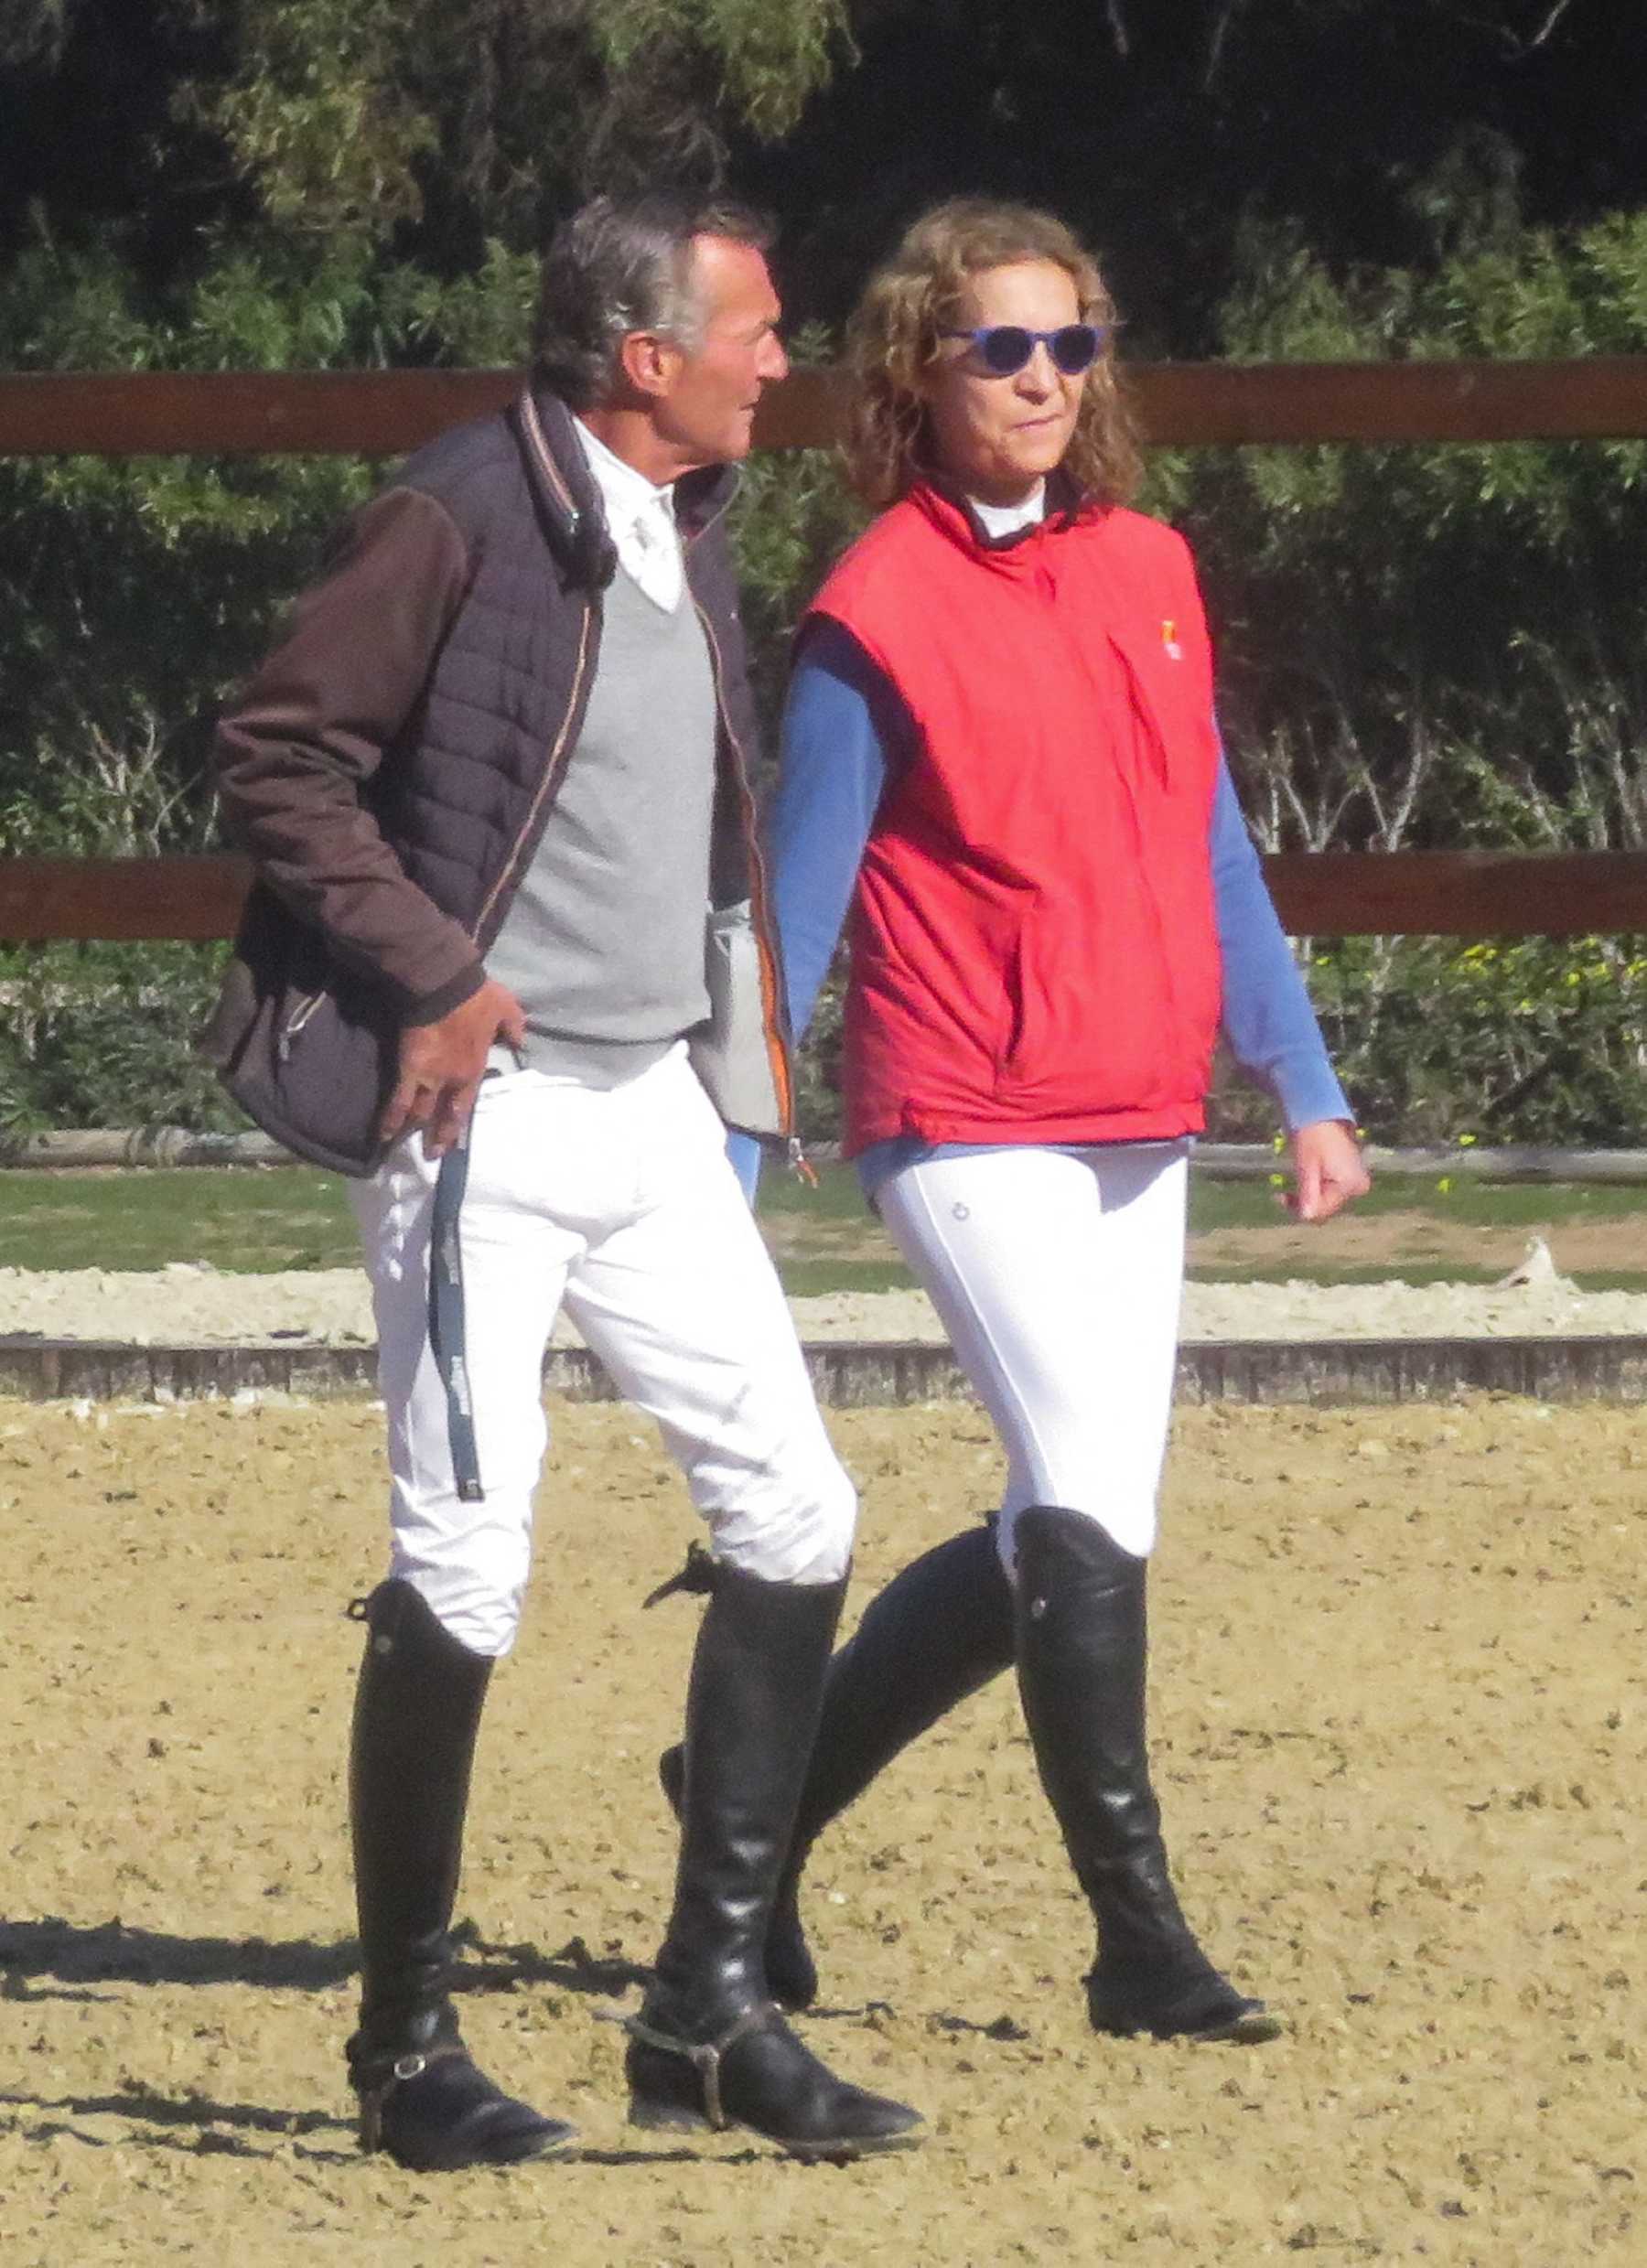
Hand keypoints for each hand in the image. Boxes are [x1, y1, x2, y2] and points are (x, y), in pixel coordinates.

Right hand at [379, 978, 526, 1156]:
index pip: (468, 1104)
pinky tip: (384, 1133)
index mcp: (475, 1069)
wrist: (444, 986)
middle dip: (440, 1136)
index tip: (457, 1140)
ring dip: (415, 1131)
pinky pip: (399, 1099)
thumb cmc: (476, 997)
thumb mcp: (506, 1009)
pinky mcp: (408, 1069)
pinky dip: (391, 1117)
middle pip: (445, 1115)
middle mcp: (453, 1080)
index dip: (461, 1123)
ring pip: (422, 1112)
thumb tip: (521, 1041)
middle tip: (435, 1155)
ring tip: (410, 1148)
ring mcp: (430, 1077)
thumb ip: (514, 1027)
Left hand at [1282, 1118, 1369, 1223]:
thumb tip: (1307, 1218)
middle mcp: (1358, 1187)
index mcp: (1350, 1184)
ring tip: (1291, 1188)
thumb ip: (1308, 1193)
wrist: (1322, 1115)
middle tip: (1282, 1194)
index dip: (1299, 1210)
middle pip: (1326, 1209)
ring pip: (1328, 1203)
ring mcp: (1357, 1184)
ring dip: (1309, 1198)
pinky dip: (1316, 1191)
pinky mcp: (1352, 1180)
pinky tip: (1305, 1182)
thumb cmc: (1312, 1136)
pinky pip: (1331, 1194)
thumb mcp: (1306, 1166)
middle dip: (1304, 1204)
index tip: (1279, 1197)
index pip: (1322, 1211)